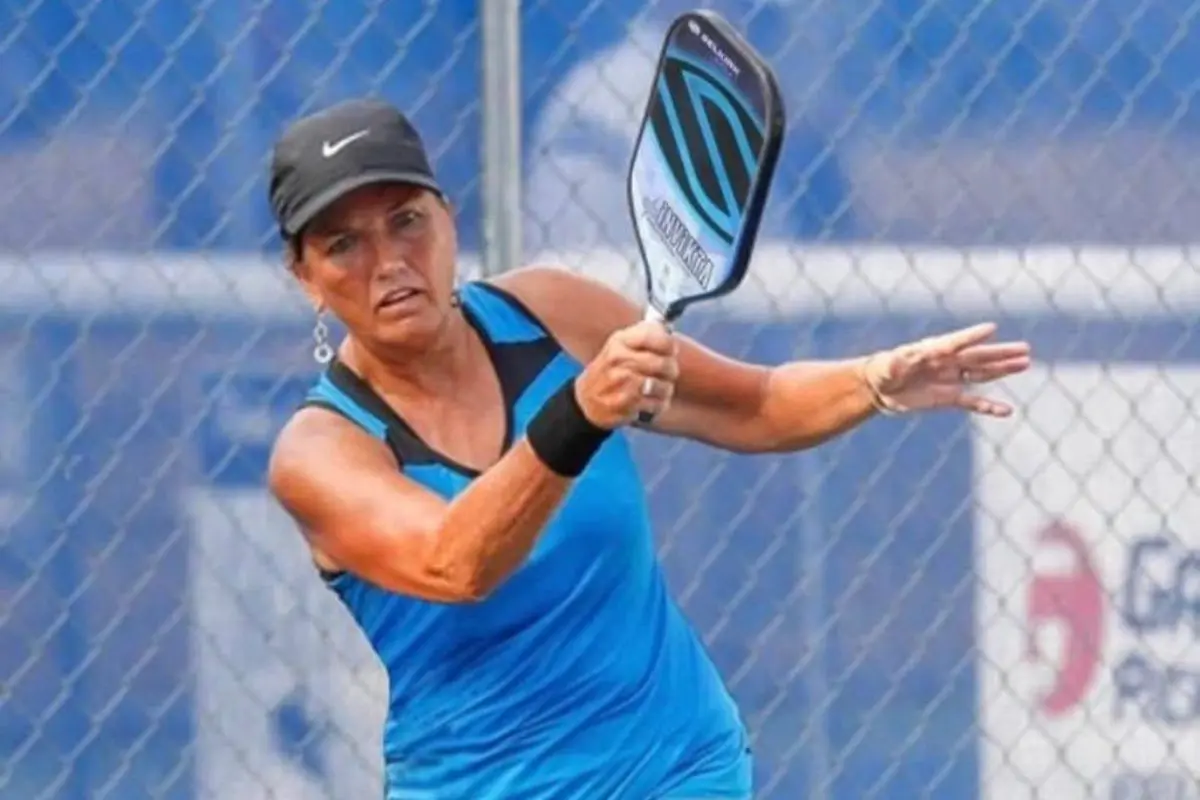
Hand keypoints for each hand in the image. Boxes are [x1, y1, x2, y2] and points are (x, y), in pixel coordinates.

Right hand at [575, 320, 678, 428]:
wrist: (585, 400)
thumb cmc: (610, 371)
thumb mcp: (620, 346)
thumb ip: (644, 337)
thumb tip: (669, 333)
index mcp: (619, 341)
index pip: (652, 335)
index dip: (669, 344)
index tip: (671, 351)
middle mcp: (618, 359)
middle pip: (663, 363)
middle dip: (671, 370)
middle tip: (668, 374)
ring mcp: (619, 382)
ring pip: (662, 386)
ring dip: (666, 390)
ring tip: (661, 390)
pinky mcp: (623, 404)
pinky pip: (656, 404)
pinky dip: (659, 405)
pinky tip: (652, 403)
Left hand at [861, 322, 1030, 415]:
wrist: (880, 389)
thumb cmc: (882, 370)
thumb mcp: (887, 365)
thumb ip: (896, 362)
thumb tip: (899, 358)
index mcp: (932, 350)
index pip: (955, 342)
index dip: (972, 336)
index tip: (992, 328)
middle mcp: (946, 362)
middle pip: (978, 357)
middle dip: (1000, 353)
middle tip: (1025, 348)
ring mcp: (950, 379)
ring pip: (981, 374)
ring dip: (1002, 370)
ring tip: (1025, 363)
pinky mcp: (948, 398)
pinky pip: (972, 402)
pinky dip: (988, 407)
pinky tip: (1006, 411)